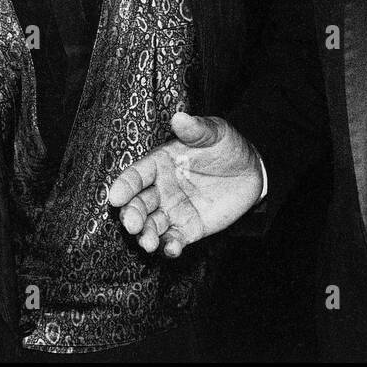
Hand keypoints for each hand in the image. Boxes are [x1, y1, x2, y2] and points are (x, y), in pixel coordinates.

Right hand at [106, 111, 262, 257]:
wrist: (251, 170)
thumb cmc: (227, 146)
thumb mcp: (215, 133)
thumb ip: (196, 129)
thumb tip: (179, 117)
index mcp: (159, 163)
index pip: (136, 175)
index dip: (124, 186)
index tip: (116, 197)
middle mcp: (160, 189)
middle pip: (138, 204)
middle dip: (131, 215)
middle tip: (132, 224)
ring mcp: (173, 210)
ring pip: (151, 225)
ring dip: (146, 235)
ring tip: (148, 243)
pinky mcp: (188, 228)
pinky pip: (174, 240)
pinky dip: (170, 247)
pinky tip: (172, 249)